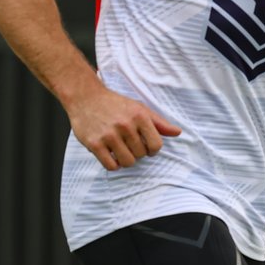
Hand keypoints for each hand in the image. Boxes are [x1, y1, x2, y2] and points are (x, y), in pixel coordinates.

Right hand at [67, 86, 181, 170]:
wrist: (86, 98)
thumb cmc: (116, 104)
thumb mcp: (140, 108)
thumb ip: (159, 123)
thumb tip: (178, 132)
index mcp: (139, 116)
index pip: (156, 145)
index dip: (153, 149)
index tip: (147, 147)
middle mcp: (125, 125)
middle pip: (141, 155)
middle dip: (138, 153)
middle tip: (130, 145)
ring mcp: (109, 135)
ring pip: (127, 162)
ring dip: (126, 160)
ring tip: (122, 151)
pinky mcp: (94, 144)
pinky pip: (110, 165)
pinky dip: (114, 165)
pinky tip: (112, 156)